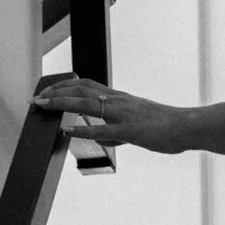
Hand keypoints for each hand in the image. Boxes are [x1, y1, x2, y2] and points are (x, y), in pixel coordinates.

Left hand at [33, 75, 190, 153]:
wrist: (186, 126)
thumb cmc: (166, 127)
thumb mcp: (139, 125)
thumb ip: (120, 131)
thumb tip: (107, 139)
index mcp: (119, 98)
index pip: (87, 85)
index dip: (66, 86)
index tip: (50, 90)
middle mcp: (117, 101)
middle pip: (80, 90)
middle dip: (56, 92)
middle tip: (37, 98)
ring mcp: (122, 114)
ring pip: (85, 104)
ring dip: (61, 104)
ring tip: (44, 106)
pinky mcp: (129, 130)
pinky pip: (101, 129)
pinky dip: (81, 130)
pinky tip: (67, 132)